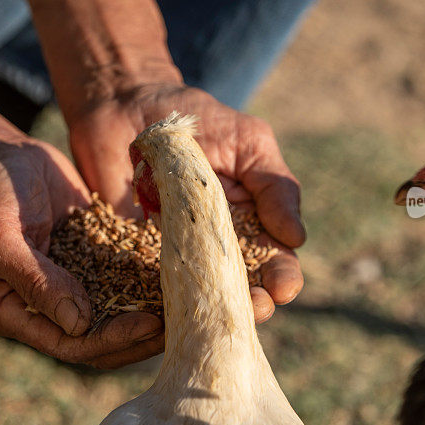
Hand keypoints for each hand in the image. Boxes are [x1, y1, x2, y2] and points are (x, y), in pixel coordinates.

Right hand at [0, 132, 164, 367]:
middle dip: (138, 336)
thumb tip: (78, 325)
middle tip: (180, 324)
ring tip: (186, 306)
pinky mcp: (90, 259)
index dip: (112, 339)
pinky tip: (176, 276)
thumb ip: (35, 281)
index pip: (70, 344)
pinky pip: (122, 278)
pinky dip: (147, 282)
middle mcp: (44, 307)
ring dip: (149, 313)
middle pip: (99, 338)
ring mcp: (70, 284)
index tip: (149, 323)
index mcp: (13, 313)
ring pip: (116, 314)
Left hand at [67, 83, 305, 321]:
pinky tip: (169, 315)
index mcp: (252, 223)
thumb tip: (297, 237)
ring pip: (200, 297)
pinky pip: (150, 289)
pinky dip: (161, 306)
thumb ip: (275, 185)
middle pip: (242, 289)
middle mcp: (218, 247)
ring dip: (212, 313)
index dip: (283, 277)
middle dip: (254, 305)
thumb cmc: (197, 121)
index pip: (275, 260)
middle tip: (255, 311)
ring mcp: (178, 255)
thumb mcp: (247, 142)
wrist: (127, 106)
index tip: (284, 287)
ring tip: (218, 318)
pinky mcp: (134, 258)